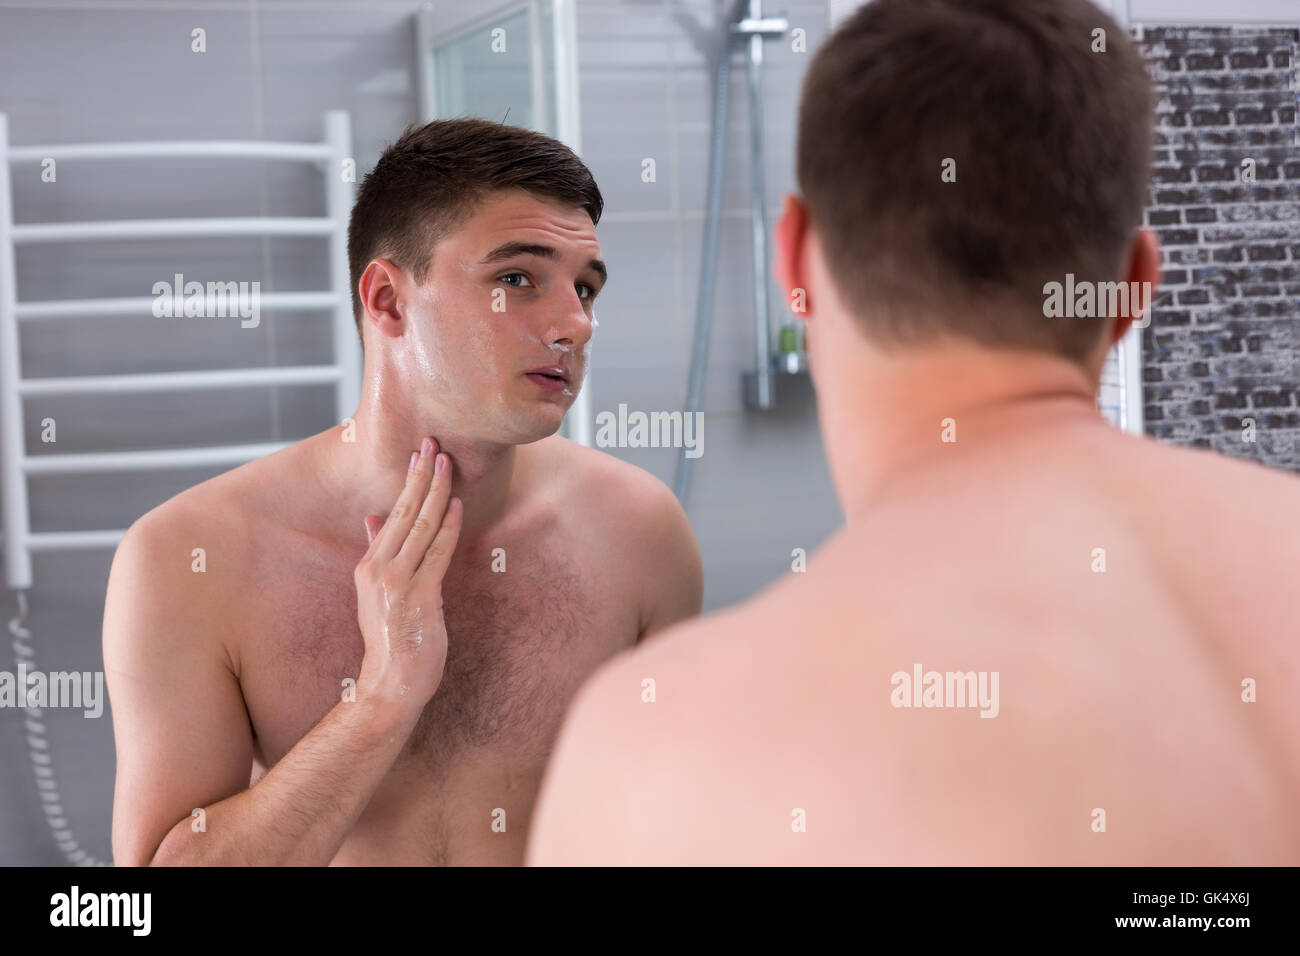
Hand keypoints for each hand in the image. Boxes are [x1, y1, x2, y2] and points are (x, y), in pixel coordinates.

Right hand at [354, 436, 462, 711]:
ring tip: (447, 462)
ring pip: (421, 526)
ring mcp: (398, 582)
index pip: (393, 513)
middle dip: (421, 475)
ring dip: (436, 492)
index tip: (420, 453)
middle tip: (433, 442)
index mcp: (369, 566)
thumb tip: (374, 518)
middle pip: (405, 512)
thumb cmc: (391, 640)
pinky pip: (437, 554)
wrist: (388, 685)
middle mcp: (379, 569)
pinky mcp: (419, 597)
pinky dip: (448, 527)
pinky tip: (457, 506)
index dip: (409, 481)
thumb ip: (377, 553)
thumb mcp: (375, 593)